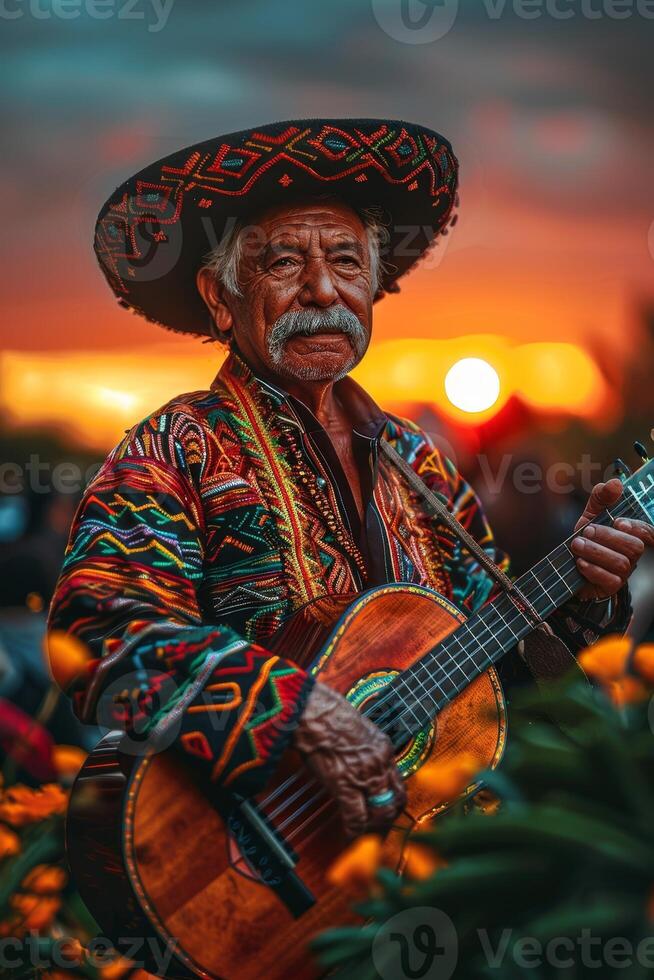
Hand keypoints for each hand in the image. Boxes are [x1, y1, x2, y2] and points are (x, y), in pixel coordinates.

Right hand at [293, 681, 405, 838]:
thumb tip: (355, 762)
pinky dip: (354, 830)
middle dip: (388, 817)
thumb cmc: (326, 712)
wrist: (313, 711)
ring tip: (363, 832)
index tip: (385, 807)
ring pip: (380, 812)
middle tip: (377, 827)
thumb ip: (362, 748)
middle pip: (395, 800)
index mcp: (383, 746)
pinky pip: (356, 817)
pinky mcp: (345, 783)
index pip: (398, 781)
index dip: (393, 799)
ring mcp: (364, 774)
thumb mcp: (356, 727)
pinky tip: (348, 833)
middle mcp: (379, 762)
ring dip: (373, 826)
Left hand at [571, 479, 651, 599]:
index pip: (648, 532)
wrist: (567, 566)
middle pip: (635, 547)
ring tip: (576, 545)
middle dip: (608, 537)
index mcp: (630, 536)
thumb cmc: (586, 539)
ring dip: (596, 551)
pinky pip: (610, 580)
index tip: (618, 521)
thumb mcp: (590, 515)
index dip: (638, 527)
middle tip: (586, 531)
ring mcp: (623, 573)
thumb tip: (615, 483)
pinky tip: (580, 562)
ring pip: (621, 563)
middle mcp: (631, 555)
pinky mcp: (611, 586)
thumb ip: (601, 498)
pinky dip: (593, 569)